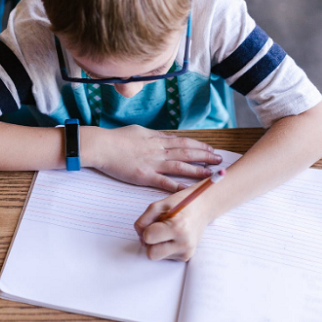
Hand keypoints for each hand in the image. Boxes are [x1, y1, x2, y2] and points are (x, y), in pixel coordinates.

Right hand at [90, 125, 221, 191]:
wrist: (102, 146)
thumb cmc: (117, 138)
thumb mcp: (139, 131)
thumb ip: (154, 136)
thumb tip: (165, 137)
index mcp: (157, 140)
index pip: (184, 142)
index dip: (199, 146)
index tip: (211, 149)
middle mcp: (159, 150)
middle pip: (187, 153)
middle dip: (205, 156)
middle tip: (219, 160)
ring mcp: (153, 163)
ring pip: (181, 166)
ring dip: (197, 170)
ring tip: (210, 173)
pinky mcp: (145, 176)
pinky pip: (165, 182)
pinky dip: (178, 186)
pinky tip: (189, 190)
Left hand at [134, 185, 214, 260]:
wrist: (203, 208)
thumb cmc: (180, 204)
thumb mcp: (159, 205)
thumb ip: (144, 220)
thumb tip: (140, 237)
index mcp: (177, 227)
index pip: (148, 237)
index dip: (146, 230)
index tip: (154, 223)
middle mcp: (184, 243)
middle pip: (151, 254)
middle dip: (150, 243)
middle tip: (157, 230)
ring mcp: (186, 252)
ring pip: (157, 256)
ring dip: (157, 245)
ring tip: (167, 231)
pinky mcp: (186, 257)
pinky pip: (165, 256)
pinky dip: (165, 247)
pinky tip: (173, 237)